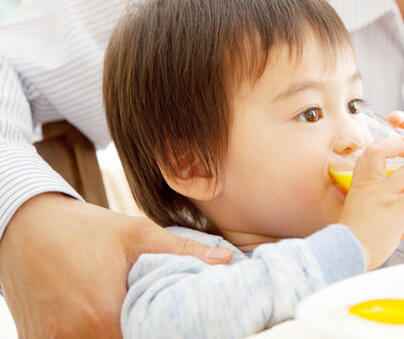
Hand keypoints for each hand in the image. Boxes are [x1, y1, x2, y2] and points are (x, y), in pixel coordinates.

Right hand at [0, 193, 232, 337]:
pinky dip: (93, 334)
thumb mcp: (137, 234)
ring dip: (120, 332)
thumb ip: (183, 252)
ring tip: (132, 311)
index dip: (169, 333)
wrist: (24, 226)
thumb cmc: (84, 229)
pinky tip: (105, 316)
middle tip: (159, 315)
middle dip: (147, 330)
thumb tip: (227, 260)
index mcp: (104, 318)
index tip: (180, 321)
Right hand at [338, 138, 403, 268]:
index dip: (388, 145)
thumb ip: (388, 216)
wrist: (347, 249)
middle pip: (385, 152)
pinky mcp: (396, 208)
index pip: (371, 153)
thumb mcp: (363, 215)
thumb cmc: (355, 237)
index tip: (403, 148)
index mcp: (361, 183)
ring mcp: (384, 194)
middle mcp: (371, 183)